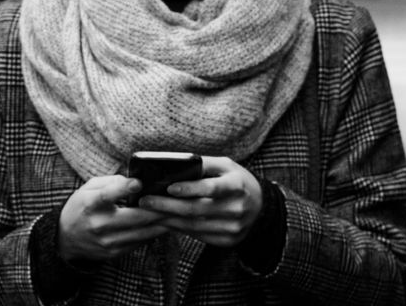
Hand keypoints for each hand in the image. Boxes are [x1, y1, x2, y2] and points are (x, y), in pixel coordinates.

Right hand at [57, 175, 168, 262]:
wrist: (66, 238)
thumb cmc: (81, 207)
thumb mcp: (88, 188)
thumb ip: (110, 182)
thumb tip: (134, 182)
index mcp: (89, 204)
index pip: (106, 196)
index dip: (123, 189)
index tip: (138, 182)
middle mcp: (98, 224)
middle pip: (135, 218)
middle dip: (158, 210)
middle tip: (175, 201)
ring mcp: (107, 241)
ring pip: (142, 233)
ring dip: (161, 224)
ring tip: (176, 214)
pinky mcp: (114, 252)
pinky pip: (140, 243)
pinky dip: (153, 234)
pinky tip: (163, 226)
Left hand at [136, 156, 262, 247]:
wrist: (261, 205)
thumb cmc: (235, 179)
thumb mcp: (224, 165)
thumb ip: (202, 164)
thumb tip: (170, 165)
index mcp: (237, 186)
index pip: (211, 188)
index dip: (190, 188)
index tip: (169, 187)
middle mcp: (237, 209)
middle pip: (197, 210)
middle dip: (167, 206)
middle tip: (145, 201)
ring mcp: (234, 228)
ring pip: (194, 225)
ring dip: (168, 219)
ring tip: (149, 211)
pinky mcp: (228, 240)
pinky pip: (198, 235)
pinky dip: (179, 228)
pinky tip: (164, 221)